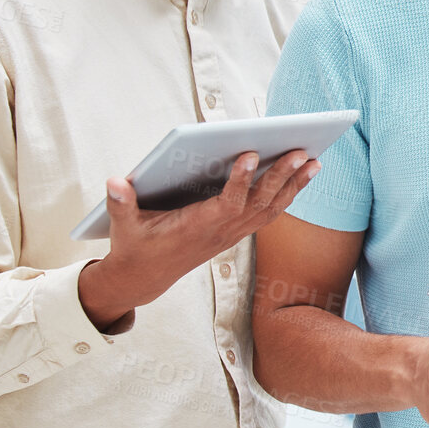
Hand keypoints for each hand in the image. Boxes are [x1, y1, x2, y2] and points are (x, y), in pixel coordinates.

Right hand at [78, 150, 319, 326]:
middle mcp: (221, 231)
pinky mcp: (236, 232)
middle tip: (301, 151)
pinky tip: (302, 176)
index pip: (225, 203)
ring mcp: (232, 233)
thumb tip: (113, 181)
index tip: (251, 154)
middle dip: (281, 177)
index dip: (240, 181)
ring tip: (315, 161)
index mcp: (196, 227)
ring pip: (270, 208)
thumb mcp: (122, 226)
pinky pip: (269, 213)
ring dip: (293, 185)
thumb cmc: (134, 246)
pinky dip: (288, 194)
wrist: (145, 277)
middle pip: (258, 202)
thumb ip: (120, 204)